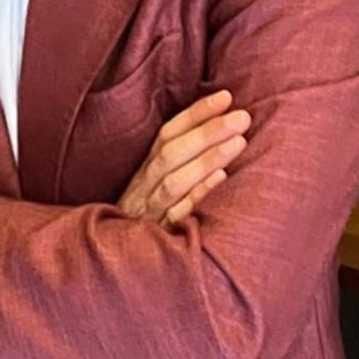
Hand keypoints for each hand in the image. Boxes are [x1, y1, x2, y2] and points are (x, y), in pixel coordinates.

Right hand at [116, 89, 250, 227]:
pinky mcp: (157, 238)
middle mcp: (143, 187)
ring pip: (173, 181)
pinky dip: (197, 196)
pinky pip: (176, 215)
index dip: (196, 114)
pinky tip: (221, 180)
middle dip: (207, 132)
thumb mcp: (157, 186)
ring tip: (239, 141)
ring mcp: (149, 212)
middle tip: (242, 118)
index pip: (168, 134)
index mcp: (145, 169)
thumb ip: (181, 160)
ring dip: (206, 159)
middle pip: (171, 153)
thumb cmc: (149, 216)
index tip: (226, 97)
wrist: (116, 261)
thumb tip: (222, 128)